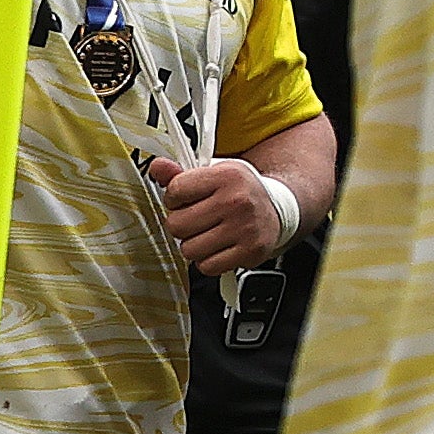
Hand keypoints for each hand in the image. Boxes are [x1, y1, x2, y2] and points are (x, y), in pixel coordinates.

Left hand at [155, 152, 287, 273]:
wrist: (277, 210)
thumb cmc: (239, 192)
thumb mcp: (214, 174)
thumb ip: (180, 173)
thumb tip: (156, 167)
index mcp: (228, 175)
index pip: (175, 191)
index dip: (175, 198)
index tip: (188, 199)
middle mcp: (238, 200)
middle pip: (177, 224)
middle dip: (182, 225)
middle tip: (199, 220)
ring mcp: (245, 228)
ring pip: (189, 249)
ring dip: (195, 245)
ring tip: (210, 234)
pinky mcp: (250, 252)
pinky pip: (207, 266)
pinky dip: (209, 261)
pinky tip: (220, 247)